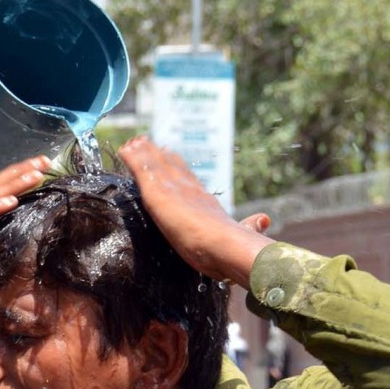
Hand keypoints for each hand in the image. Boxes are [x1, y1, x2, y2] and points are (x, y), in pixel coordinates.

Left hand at [118, 137, 272, 287]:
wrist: (228, 246)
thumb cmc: (235, 246)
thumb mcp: (241, 234)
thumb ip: (249, 226)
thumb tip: (265, 219)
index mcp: (205, 200)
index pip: (188, 178)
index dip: (177, 166)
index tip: (169, 154)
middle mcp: (189, 189)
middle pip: (170, 167)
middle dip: (157, 155)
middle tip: (144, 142)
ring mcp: (173, 189)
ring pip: (154, 164)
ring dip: (141, 153)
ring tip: (131, 143)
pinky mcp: (157, 193)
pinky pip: (141, 171)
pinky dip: (132, 159)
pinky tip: (124, 150)